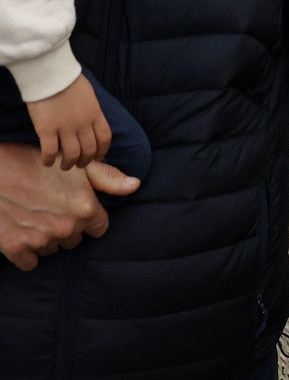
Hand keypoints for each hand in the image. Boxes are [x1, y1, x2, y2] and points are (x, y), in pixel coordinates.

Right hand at [0, 144, 138, 270]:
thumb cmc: (36, 162)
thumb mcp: (76, 166)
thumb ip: (108, 178)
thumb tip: (135, 186)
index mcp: (84, 208)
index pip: (100, 228)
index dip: (90, 218)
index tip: (78, 209)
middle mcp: (66, 228)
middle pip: (76, 240)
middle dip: (69, 227)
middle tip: (53, 208)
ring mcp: (40, 241)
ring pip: (54, 250)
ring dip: (48, 238)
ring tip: (37, 215)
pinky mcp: (15, 249)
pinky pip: (31, 262)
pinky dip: (28, 251)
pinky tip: (23, 231)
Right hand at [26, 73, 111, 168]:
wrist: (52, 74)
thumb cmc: (69, 81)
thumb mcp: (89, 96)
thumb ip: (91, 110)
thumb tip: (92, 121)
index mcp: (95, 114)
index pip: (105, 138)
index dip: (102, 151)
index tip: (98, 157)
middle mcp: (83, 123)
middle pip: (89, 150)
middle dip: (85, 161)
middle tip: (78, 164)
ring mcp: (66, 127)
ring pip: (71, 154)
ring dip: (68, 163)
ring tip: (63, 166)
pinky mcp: (47, 129)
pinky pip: (50, 151)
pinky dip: (49, 160)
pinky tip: (47, 162)